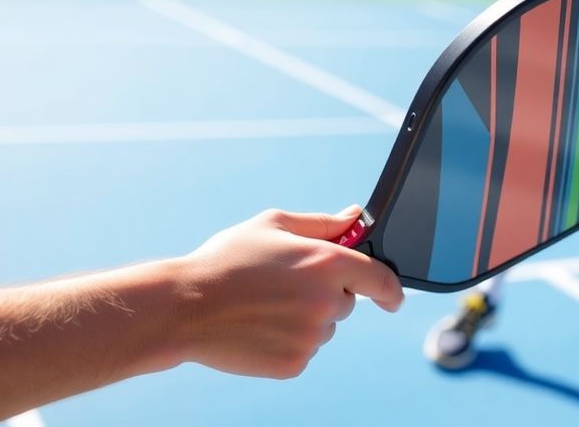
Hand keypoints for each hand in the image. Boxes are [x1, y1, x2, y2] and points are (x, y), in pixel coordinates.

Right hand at [174, 206, 402, 378]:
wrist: (187, 307)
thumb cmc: (228, 260)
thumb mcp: (272, 225)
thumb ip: (322, 223)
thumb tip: (354, 216)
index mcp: (326, 263)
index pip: (380, 280)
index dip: (390, 289)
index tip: (391, 298)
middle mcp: (326, 302)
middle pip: (346, 302)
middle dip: (325, 294)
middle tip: (284, 285)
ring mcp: (311, 337)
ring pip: (324, 328)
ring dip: (306, 318)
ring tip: (264, 304)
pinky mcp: (294, 363)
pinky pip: (304, 350)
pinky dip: (288, 341)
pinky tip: (259, 326)